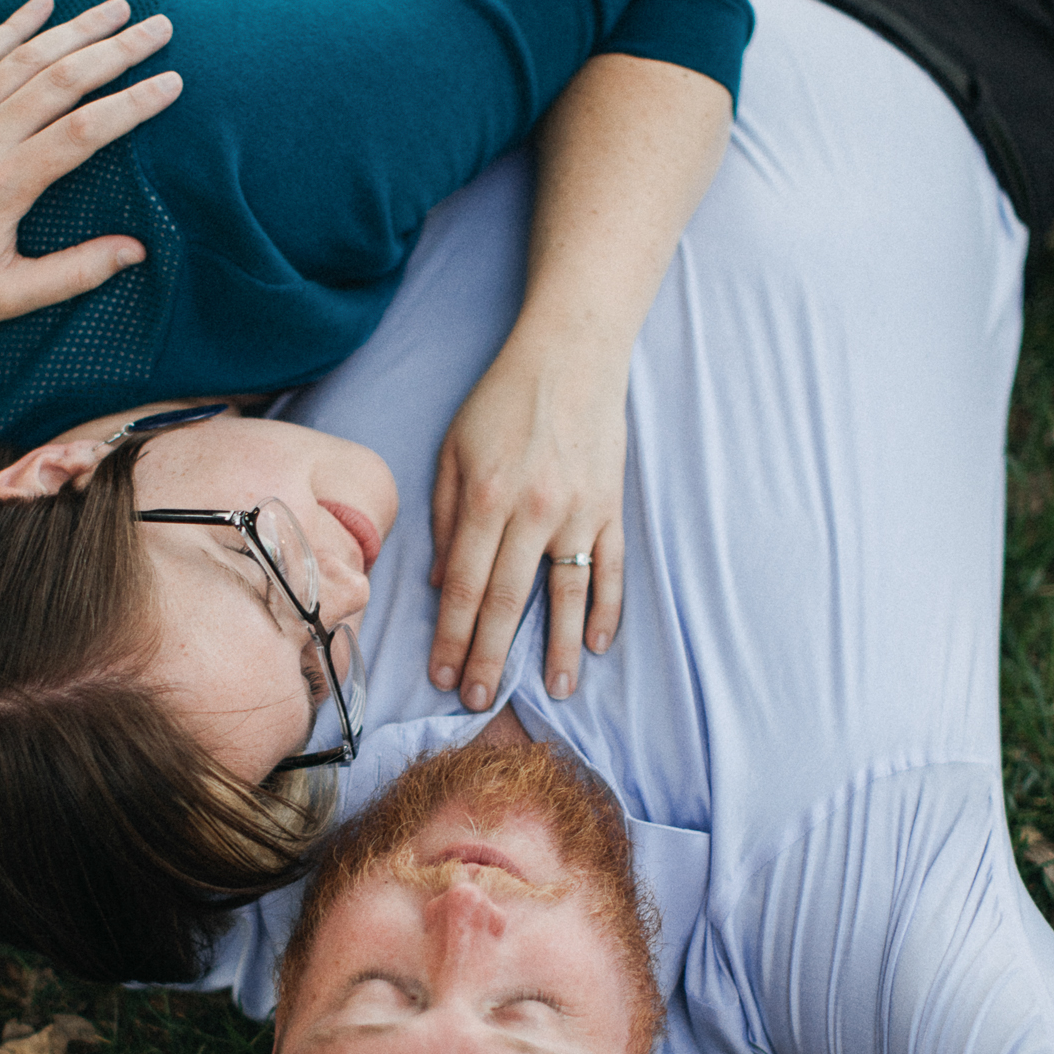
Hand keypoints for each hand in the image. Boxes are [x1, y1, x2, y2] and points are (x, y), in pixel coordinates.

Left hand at [0, 0, 180, 355]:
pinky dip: (11, 27)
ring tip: (118, 6)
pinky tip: (41, 4)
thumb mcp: (10, 296)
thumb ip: (76, 273)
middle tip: (162, 25)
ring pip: (22, 58)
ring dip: (74, 28)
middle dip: (117, 49)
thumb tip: (138, 252)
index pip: (86, 130)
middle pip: (61, 78)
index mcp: (3, 185)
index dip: (134, 103)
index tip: (174, 82)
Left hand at [428, 331, 626, 709]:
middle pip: (510, 602)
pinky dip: (608, 609)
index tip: (443, 676)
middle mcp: (533, 512)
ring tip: (554, 692)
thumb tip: (444, 585)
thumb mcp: (454, 452)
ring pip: (567, 595)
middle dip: (492, 657)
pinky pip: (611, 568)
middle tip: (481, 700)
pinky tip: (601, 645)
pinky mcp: (611, 506)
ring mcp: (578, 511)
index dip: (453, 637)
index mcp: (487, 500)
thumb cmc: (502, 400)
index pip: (466, 588)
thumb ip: (446, 520)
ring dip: (560, 649)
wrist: (571, 353)